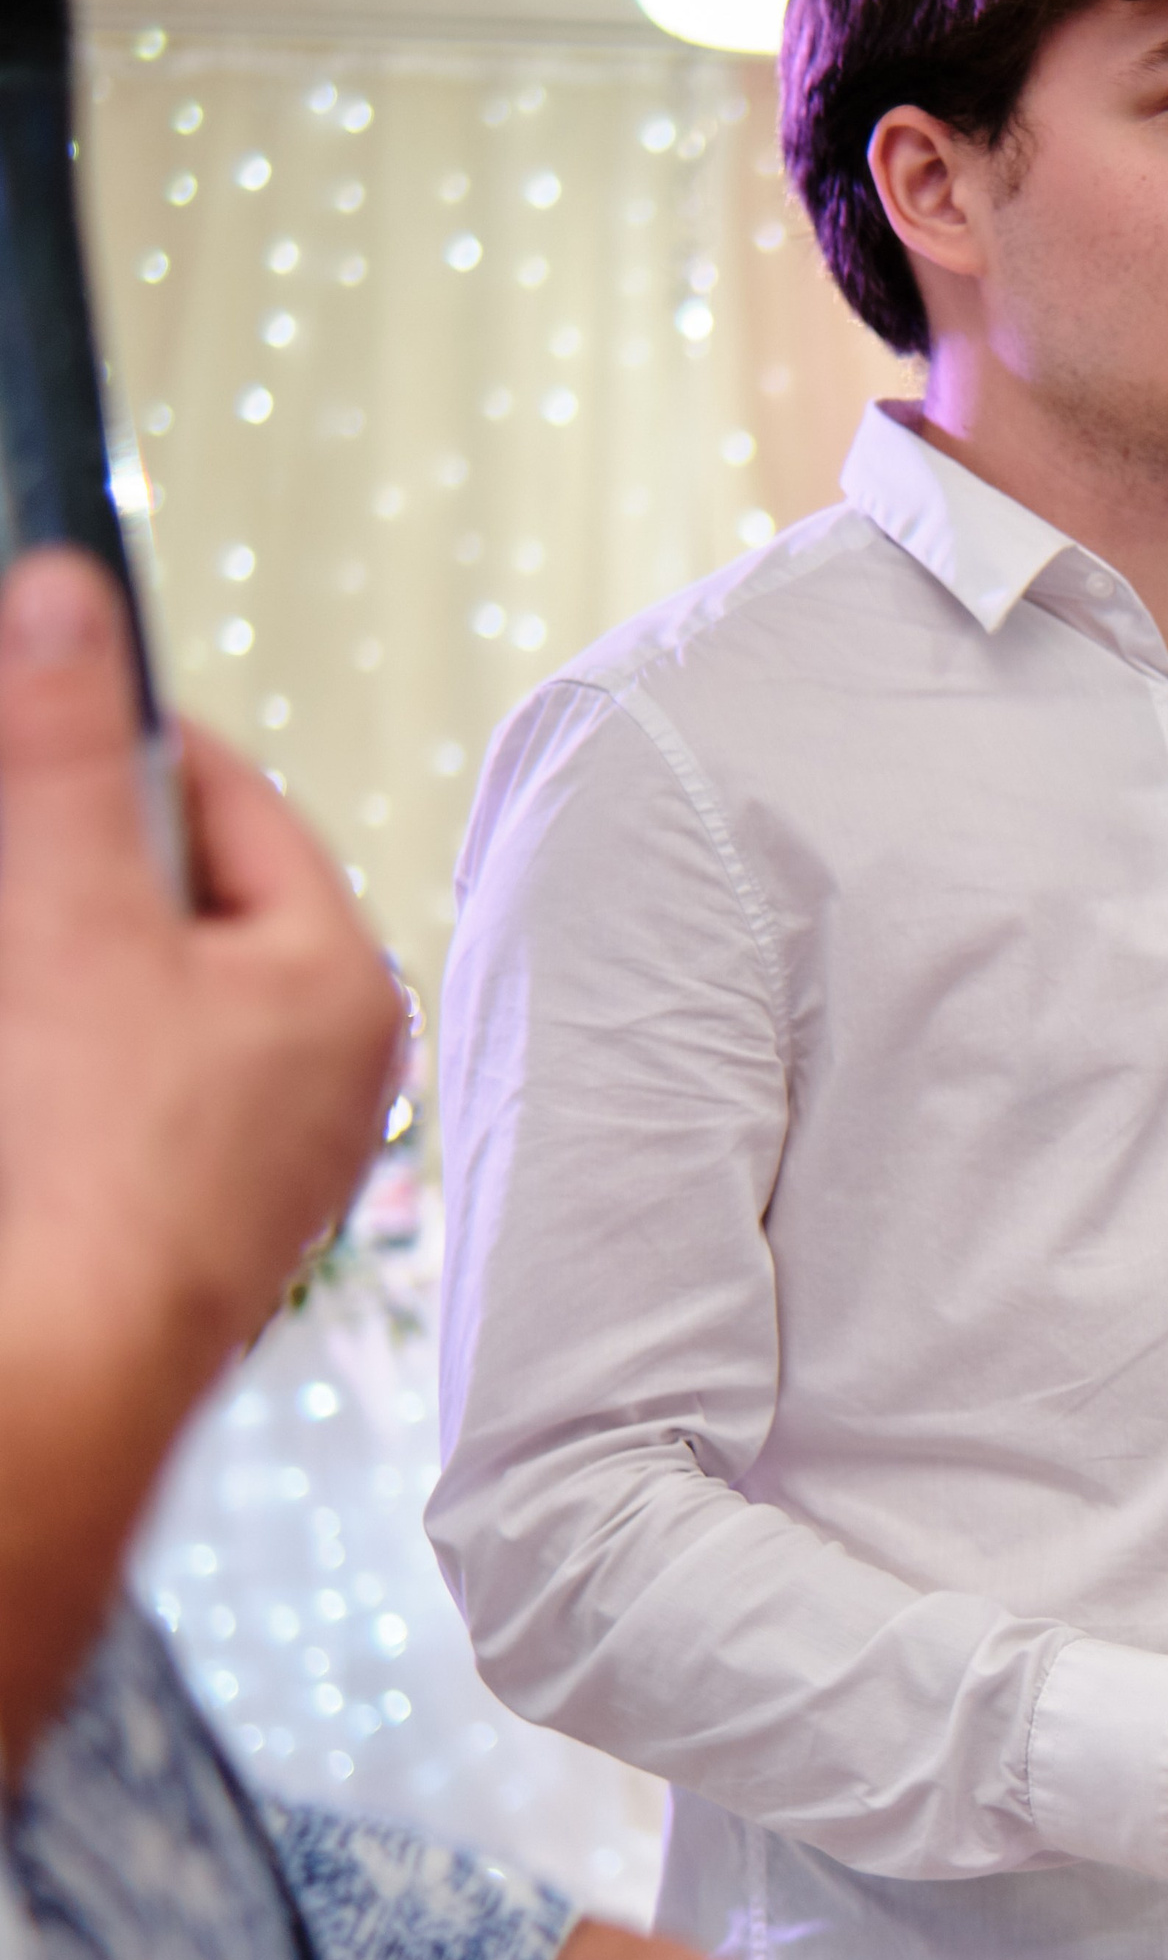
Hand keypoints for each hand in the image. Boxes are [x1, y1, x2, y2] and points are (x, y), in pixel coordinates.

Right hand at [0, 549, 401, 1761]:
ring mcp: (273, 1144)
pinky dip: (74, 1045)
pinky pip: (140, 1083)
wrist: (71, 1361)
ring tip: (30, 953)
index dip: (125, 742)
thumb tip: (70, 598)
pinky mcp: (204, 1209)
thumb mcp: (73, 913)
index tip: (40, 701)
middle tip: (18, 842)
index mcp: (343, 980)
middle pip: (194, 897)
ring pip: (161, 992)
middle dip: (90, 860)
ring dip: (77, 951)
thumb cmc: (102, 1159)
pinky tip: (33, 1059)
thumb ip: (65, 750)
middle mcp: (334, 1063)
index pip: (238, 802)